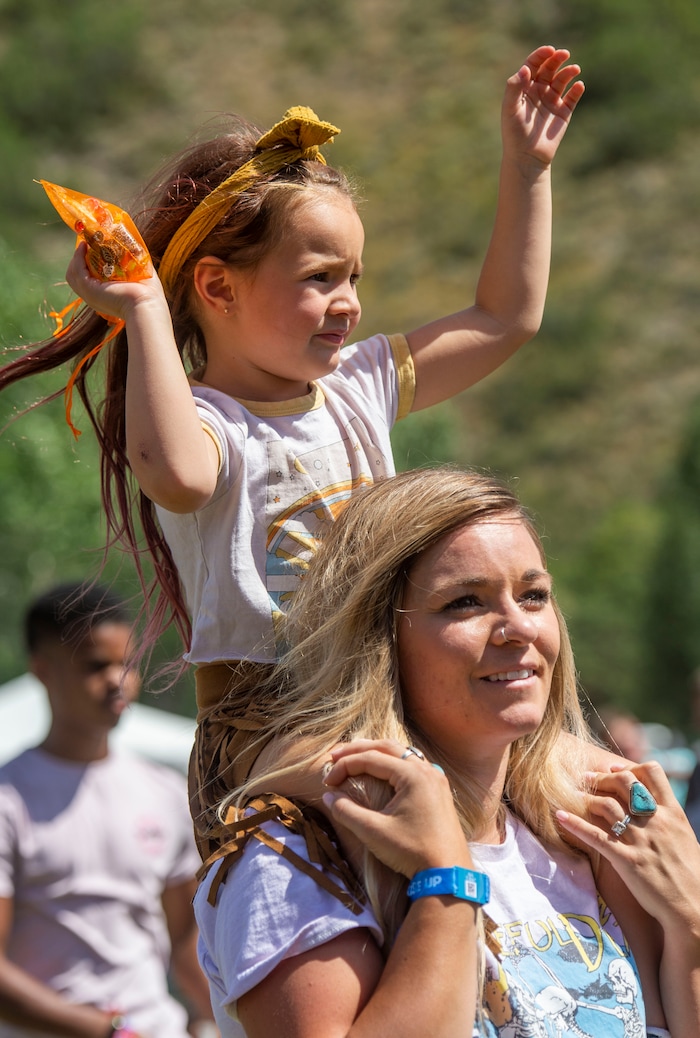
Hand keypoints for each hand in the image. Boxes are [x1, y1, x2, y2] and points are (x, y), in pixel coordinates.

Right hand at [65, 241, 165, 324]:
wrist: (147, 304)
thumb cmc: (149, 293)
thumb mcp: (139, 274)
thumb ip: (134, 263)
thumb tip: (135, 247)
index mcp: (104, 296)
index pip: (87, 279)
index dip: (86, 263)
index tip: (91, 248)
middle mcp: (93, 297)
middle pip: (76, 276)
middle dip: (79, 259)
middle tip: (86, 243)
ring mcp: (89, 294)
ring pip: (73, 273)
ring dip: (77, 257)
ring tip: (84, 243)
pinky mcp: (89, 290)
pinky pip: (77, 270)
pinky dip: (78, 257)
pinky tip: (83, 245)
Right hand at [323, 739, 471, 877]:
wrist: (448, 874)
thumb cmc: (412, 852)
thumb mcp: (374, 832)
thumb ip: (347, 811)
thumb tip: (327, 796)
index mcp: (412, 775)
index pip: (371, 759)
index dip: (345, 766)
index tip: (327, 782)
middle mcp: (426, 770)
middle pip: (386, 748)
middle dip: (358, 750)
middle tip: (334, 757)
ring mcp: (435, 778)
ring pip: (401, 753)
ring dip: (376, 753)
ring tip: (354, 757)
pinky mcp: (439, 790)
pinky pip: (413, 764)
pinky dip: (392, 762)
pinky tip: (382, 770)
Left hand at [502, 45, 584, 166]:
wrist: (526, 157)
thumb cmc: (514, 133)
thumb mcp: (510, 109)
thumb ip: (515, 87)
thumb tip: (525, 69)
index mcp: (524, 87)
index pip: (533, 65)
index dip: (541, 55)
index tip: (550, 50)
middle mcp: (539, 91)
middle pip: (549, 68)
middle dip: (557, 59)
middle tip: (564, 54)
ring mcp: (552, 101)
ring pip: (562, 80)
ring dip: (568, 72)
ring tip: (574, 69)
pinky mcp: (563, 112)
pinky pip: (573, 97)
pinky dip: (577, 90)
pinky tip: (579, 86)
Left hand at [556, 760, 699, 929]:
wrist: (695, 908)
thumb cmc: (692, 876)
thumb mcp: (686, 838)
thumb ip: (669, 821)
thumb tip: (655, 807)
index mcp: (673, 814)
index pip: (652, 773)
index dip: (629, 767)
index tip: (614, 768)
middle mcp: (657, 822)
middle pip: (625, 783)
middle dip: (603, 776)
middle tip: (587, 777)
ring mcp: (642, 841)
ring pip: (608, 805)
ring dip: (588, 796)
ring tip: (575, 794)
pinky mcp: (628, 861)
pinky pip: (596, 837)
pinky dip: (576, 824)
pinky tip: (560, 816)